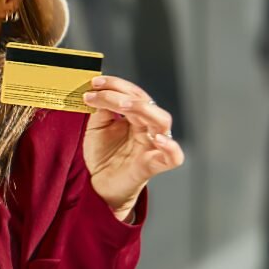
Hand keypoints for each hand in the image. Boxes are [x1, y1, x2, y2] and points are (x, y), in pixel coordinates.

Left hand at [82, 76, 184, 219]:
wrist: (100, 185)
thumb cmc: (103, 156)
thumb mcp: (96, 128)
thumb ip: (101, 110)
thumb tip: (99, 90)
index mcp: (136, 117)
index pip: (132, 94)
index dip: (115, 84)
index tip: (94, 82)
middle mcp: (147, 128)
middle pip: (146, 103)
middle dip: (123, 93)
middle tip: (99, 91)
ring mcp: (153, 145)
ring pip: (162, 121)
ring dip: (143, 109)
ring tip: (123, 104)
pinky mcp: (154, 164)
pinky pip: (174, 156)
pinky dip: (170, 146)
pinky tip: (157, 138)